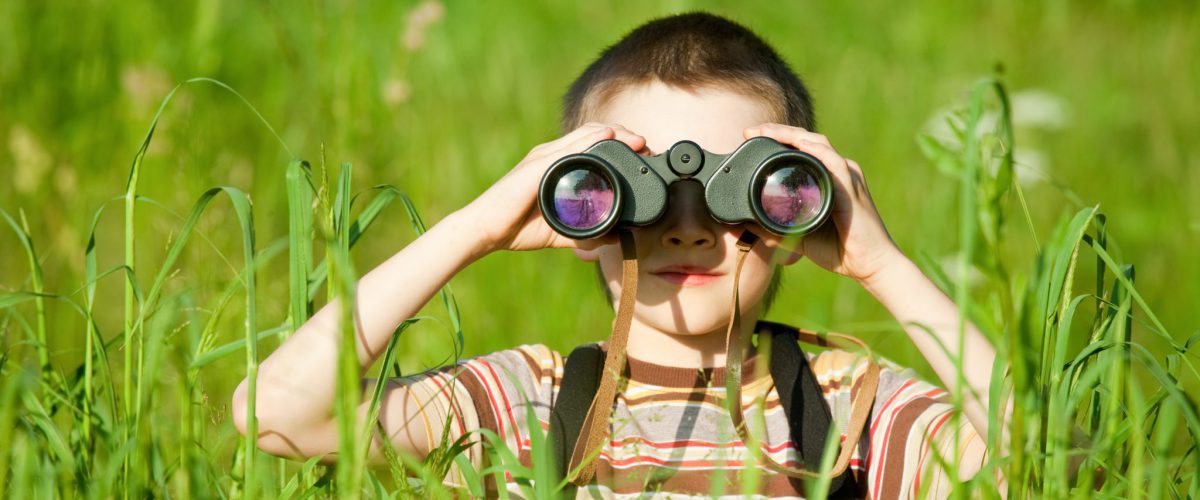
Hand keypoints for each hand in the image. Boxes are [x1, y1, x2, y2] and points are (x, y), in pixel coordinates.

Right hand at [456, 123, 646, 256]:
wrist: (486, 230)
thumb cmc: (517, 228)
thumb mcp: (561, 231)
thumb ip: (585, 235)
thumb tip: (610, 243)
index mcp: (558, 166)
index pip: (593, 144)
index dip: (620, 144)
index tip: (643, 154)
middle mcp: (552, 155)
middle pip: (594, 133)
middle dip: (624, 136)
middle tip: (646, 147)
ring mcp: (544, 157)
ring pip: (586, 135)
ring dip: (615, 134)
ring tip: (638, 141)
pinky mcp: (538, 166)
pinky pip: (569, 148)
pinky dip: (591, 140)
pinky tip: (609, 137)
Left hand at [742, 123, 902, 283]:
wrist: (872, 265)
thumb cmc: (841, 250)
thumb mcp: (799, 237)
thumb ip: (775, 230)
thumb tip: (748, 225)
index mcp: (829, 178)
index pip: (801, 150)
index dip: (777, 140)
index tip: (750, 138)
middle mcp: (839, 172)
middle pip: (806, 140)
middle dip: (778, 132)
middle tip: (750, 131)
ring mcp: (847, 176)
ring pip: (817, 144)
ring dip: (790, 135)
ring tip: (765, 131)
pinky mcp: (852, 187)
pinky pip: (833, 161)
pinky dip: (814, 151)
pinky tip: (797, 144)